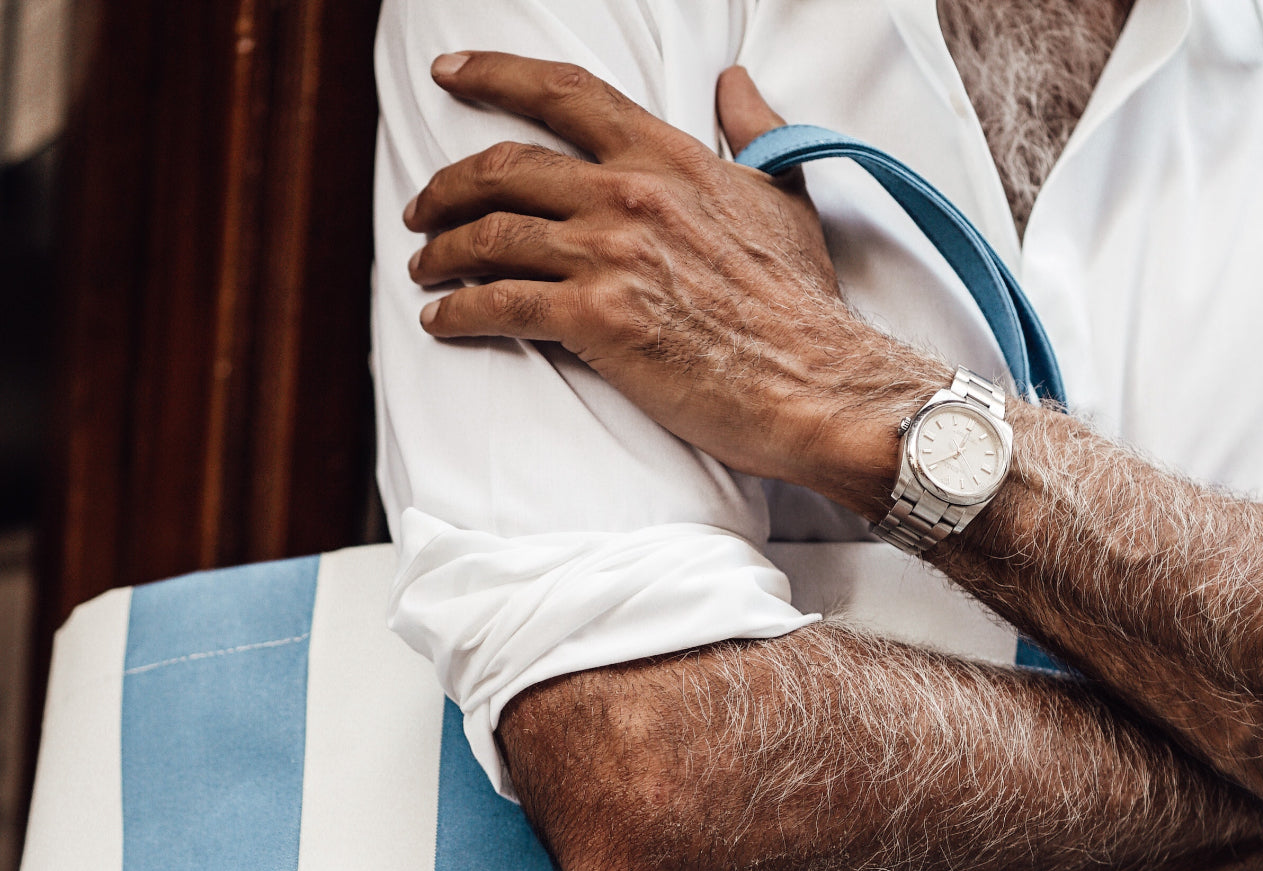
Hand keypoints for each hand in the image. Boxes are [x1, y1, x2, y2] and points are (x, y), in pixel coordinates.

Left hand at [406, 53, 943, 491]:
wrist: (814, 382)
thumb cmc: (802, 302)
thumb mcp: (784, 195)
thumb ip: (753, 129)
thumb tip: (736, 81)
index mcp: (668, 157)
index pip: (565, 94)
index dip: (495, 75)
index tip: (449, 72)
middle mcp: (630, 194)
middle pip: (504, 168)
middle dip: (446, 186)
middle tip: (423, 208)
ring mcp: (609, 255)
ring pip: (490, 236)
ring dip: (441, 251)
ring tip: (424, 269)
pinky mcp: (595, 320)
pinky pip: (498, 304)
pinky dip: (458, 312)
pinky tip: (442, 321)